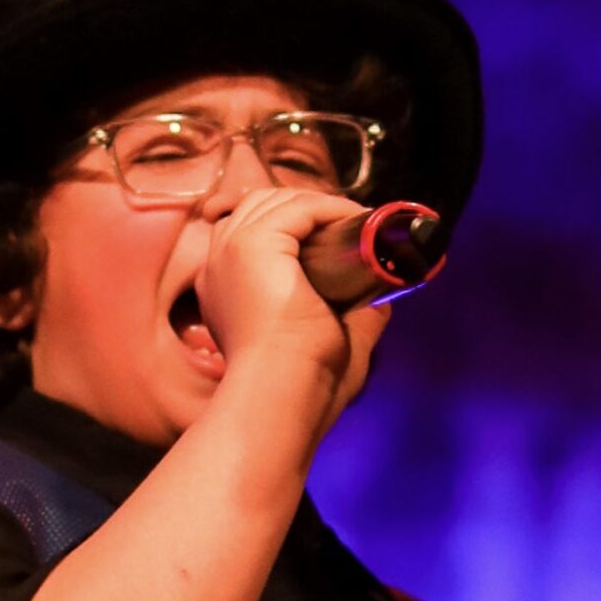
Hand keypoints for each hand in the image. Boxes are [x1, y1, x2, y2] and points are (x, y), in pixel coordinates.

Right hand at [196, 187, 390, 424]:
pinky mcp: (253, 244)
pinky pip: (299, 207)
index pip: (248, 232)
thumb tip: (381, 299)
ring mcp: (232, 251)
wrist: (283, 398)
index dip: (289, 224)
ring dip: (321, 206)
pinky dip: (331, 208)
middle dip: (305, 208)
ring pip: (278, 202)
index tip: (329, 234)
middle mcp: (219, 266)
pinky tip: (356, 221)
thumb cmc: (299, 389)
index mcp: (224, 290)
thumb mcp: (326, 343)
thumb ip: (350, 317)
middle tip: (348, 225)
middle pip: (260, 208)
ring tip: (357, 222)